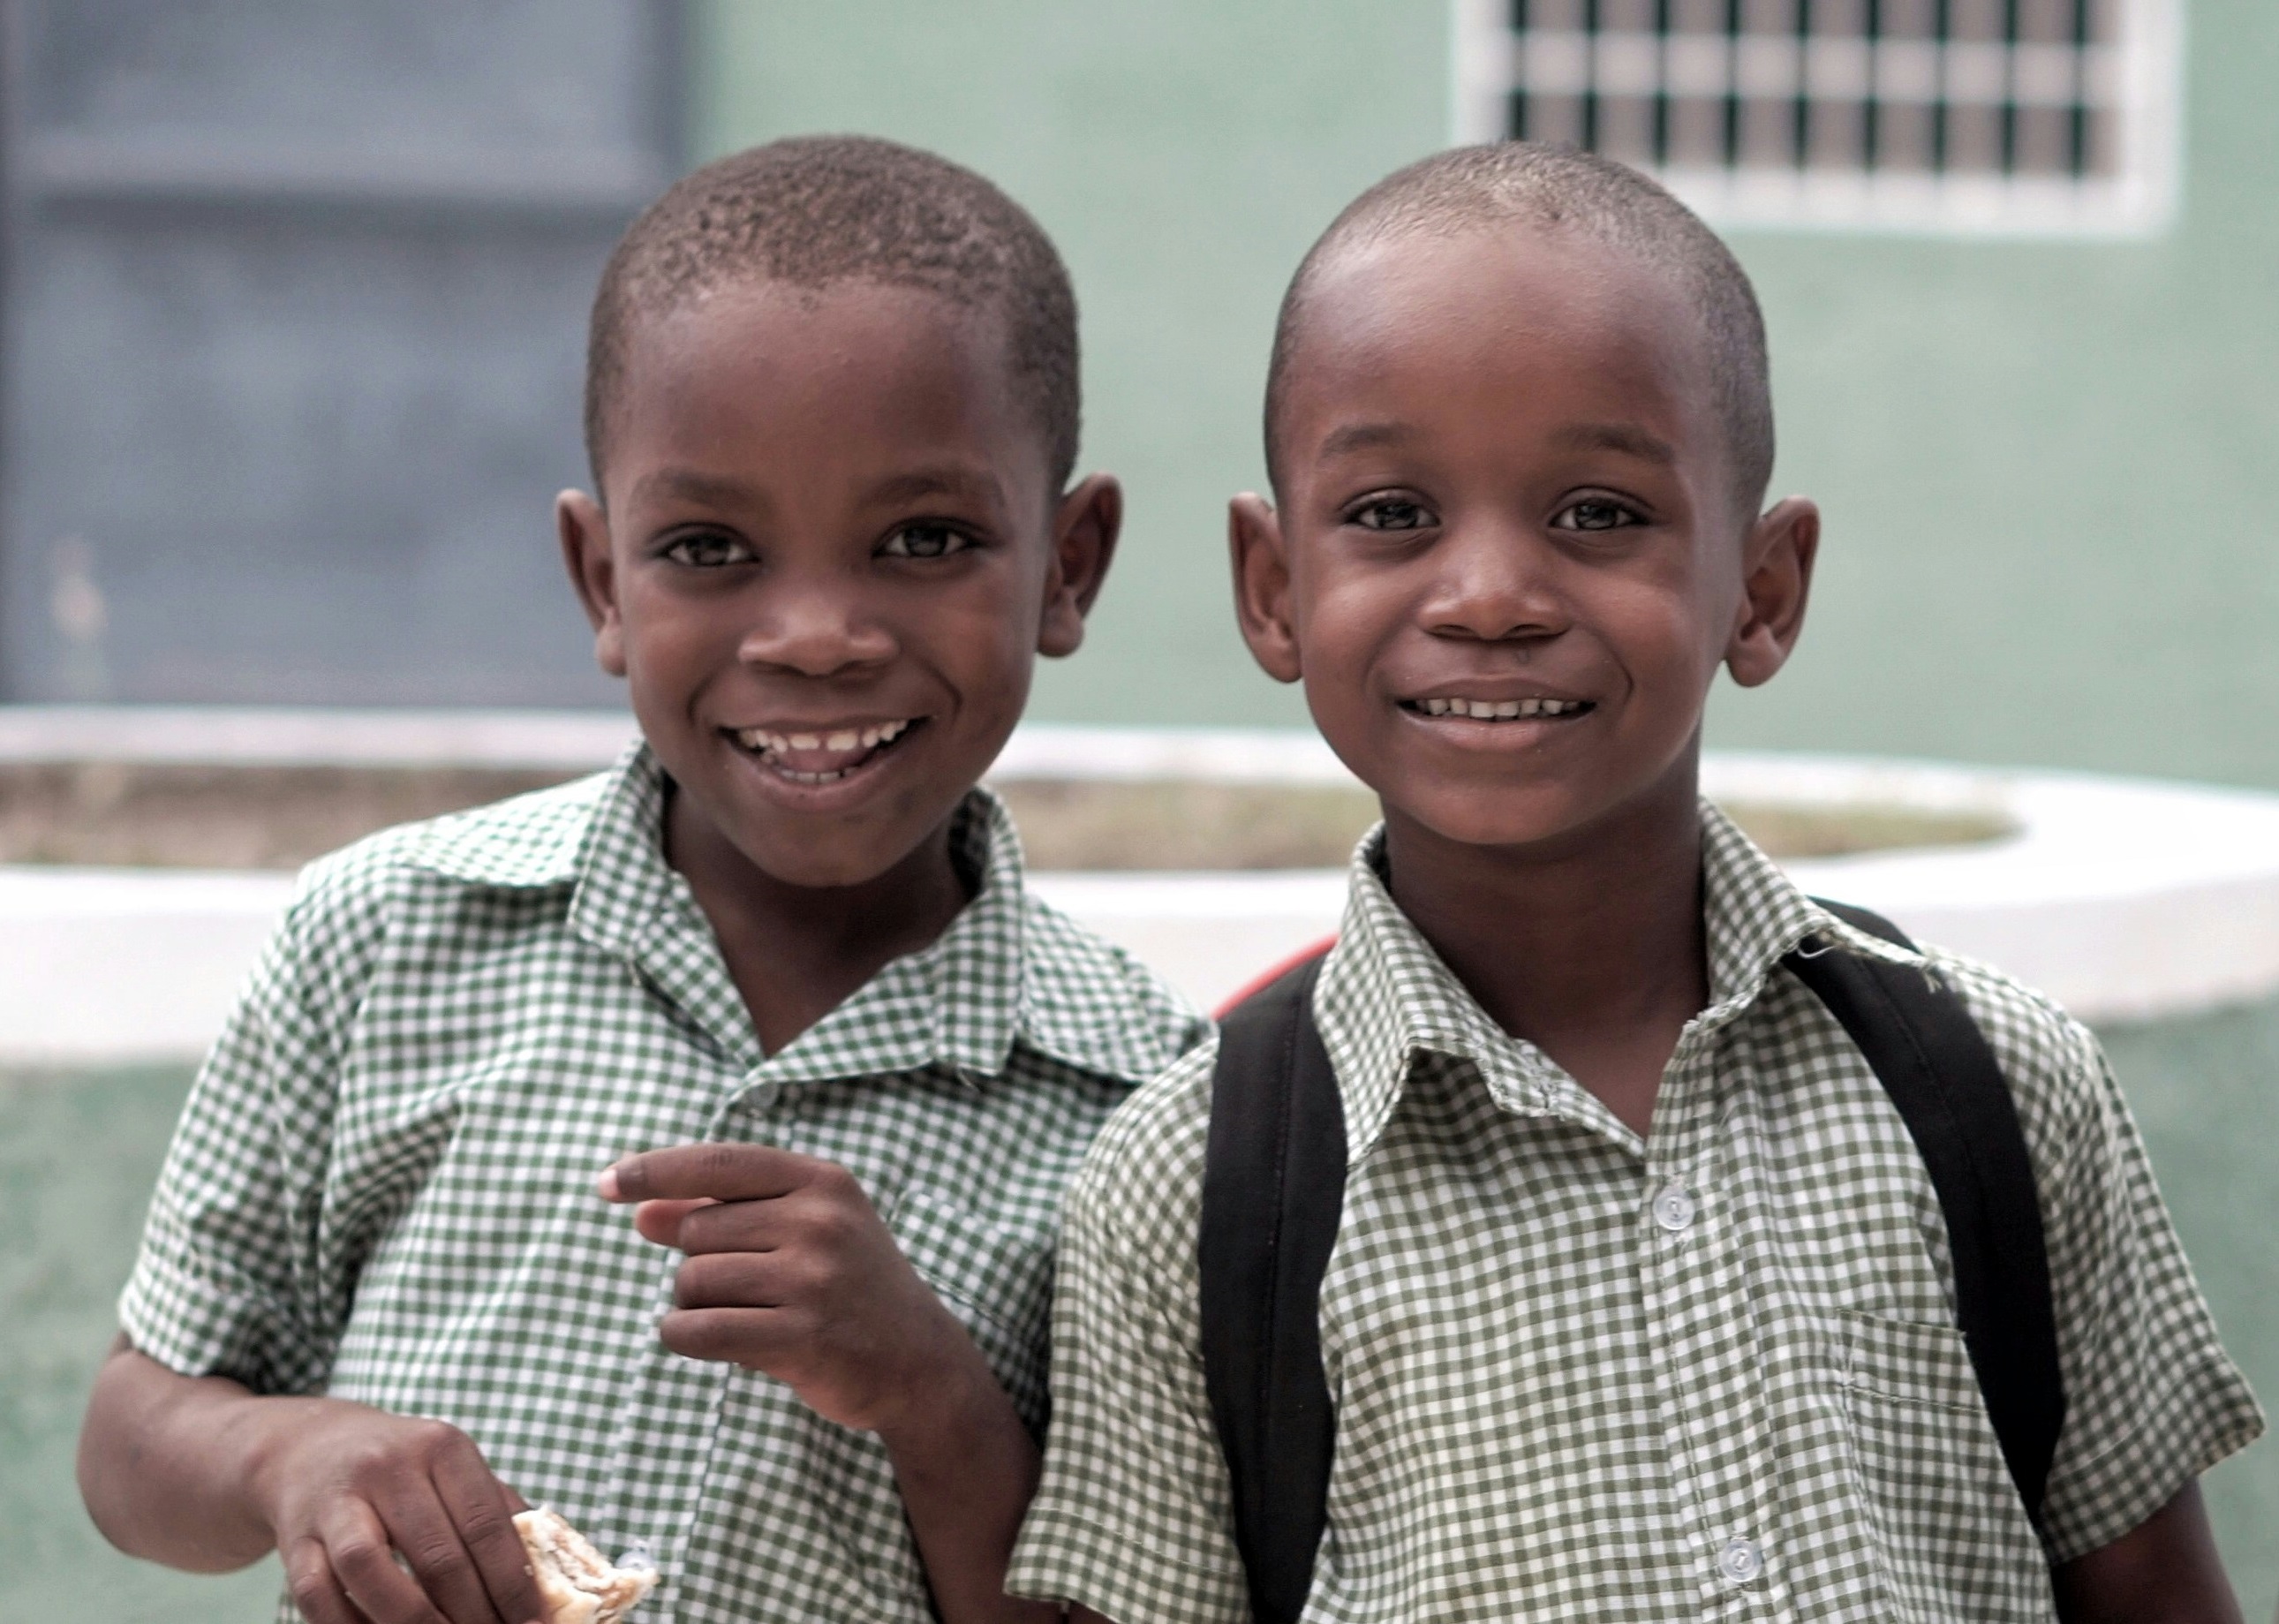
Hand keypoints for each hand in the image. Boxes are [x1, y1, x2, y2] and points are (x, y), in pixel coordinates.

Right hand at [252, 1398, 547, 1623]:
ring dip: (413, 1622)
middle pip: (436, 1555)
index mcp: (442, 1447)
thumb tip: (548, 1577)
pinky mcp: (296, 1538)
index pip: (486, 1524)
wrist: (310, 1448)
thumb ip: (499, 1514)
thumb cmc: (404, 1469)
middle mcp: (388, 1467)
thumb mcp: (453, 1469)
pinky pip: (319, 1595)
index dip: (513, 1582)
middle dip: (472, 1613)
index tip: (533, 1622)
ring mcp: (336, 1501)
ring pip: (371, 1571)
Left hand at [600, 1144, 980, 1435]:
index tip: (607, 1184)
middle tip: (746, 1288)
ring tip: (747, 1316)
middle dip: (697, 1261)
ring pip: (693, 1280)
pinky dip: (686, 1337)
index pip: (718, 1162)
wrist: (919, 1360)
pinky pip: (700, 1330)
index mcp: (821, 1181)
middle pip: (696, 1230)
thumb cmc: (847, 1288)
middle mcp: (820, 1220)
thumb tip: (641, 1211)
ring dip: (695, 1305)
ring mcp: (814, 1277)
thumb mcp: (800, 1232)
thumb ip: (725, 1215)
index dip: (654, 1170)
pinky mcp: (804, 1336)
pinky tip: (711, 1340)